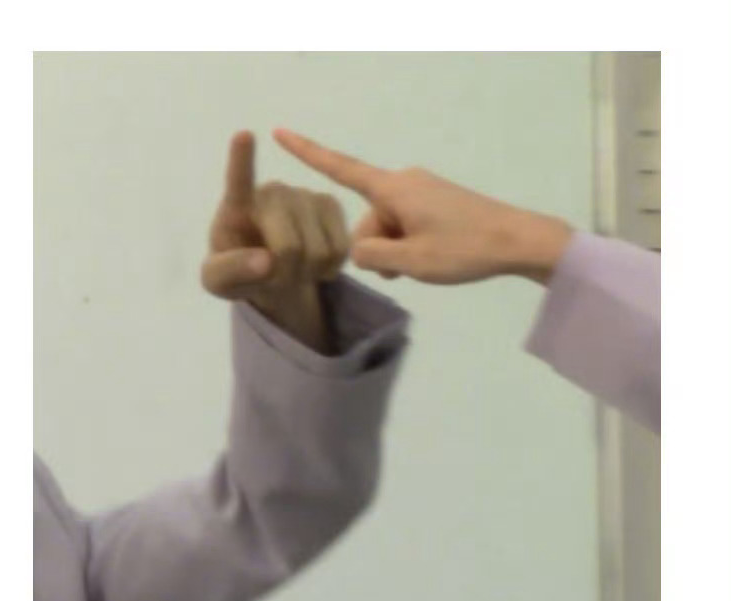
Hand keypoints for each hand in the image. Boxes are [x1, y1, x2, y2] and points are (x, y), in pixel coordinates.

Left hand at [201, 131, 349, 352]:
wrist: (270, 271)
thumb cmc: (238, 270)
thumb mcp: (219, 282)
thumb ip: (231, 272)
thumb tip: (267, 262)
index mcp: (236, 205)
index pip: (237, 180)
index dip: (241, 159)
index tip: (244, 135)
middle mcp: (272, 191)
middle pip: (290, 247)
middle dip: (286, 274)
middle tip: (276, 277)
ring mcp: (304, 194)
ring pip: (319, 251)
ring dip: (308, 273)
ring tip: (293, 269)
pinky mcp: (331, 204)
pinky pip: (340, 249)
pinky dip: (329, 268)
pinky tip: (315, 264)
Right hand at [273, 129, 572, 285]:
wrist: (517, 240)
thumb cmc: (463, 249)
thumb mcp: (411, 262)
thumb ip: (373, 257)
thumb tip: (356, 251)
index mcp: (393, 189)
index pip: (341, 169)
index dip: (308, 153)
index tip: (279, 132)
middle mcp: (403, 182)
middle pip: (367, 219)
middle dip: (377, 249)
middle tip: (406, 271)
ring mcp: (421, 192)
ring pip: (386, 227)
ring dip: (395, 252)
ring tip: (423, 267)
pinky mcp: (435, 203)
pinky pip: (405, 225)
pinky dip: (409, 246)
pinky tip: (432, 259)